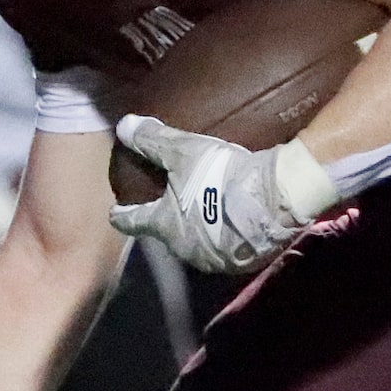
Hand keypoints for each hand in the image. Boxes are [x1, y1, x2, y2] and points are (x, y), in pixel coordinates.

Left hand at [106, 117, 341, 274]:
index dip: (123, 216)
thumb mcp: (184, 151)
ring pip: (196, 245)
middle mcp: (183, 249)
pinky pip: (224, 249)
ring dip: (197, 231)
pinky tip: (232, 223)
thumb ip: (153, 141)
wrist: (276, 198)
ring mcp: (213, 259)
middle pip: (167, 235)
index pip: (134, 222)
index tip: (115, 214)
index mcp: (164, 225)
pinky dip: (223, 237)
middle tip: (171, 204)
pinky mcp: (242, 263)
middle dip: (167, 221)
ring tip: (205, 213)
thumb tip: (122, 126)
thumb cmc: (221, 175)